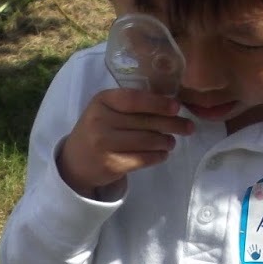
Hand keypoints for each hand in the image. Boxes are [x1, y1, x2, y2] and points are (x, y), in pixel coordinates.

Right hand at [57, 88, 192, 196]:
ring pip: (146, 141)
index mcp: (101, 101)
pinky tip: (163, 154)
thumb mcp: (106, 110)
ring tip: (172, 141)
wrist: (75, 161)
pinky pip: (143, 159)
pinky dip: (157, 156)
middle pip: (144, 122)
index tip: (177, 107)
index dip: (158, 103)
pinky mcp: (111, 164)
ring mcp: (105, 144)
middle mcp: (100, 120)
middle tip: (187, 127)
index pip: (135, 99)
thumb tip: (170, 106)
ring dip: (165, 141)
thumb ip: (130, 105)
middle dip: (171, 124)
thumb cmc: (98, 130)